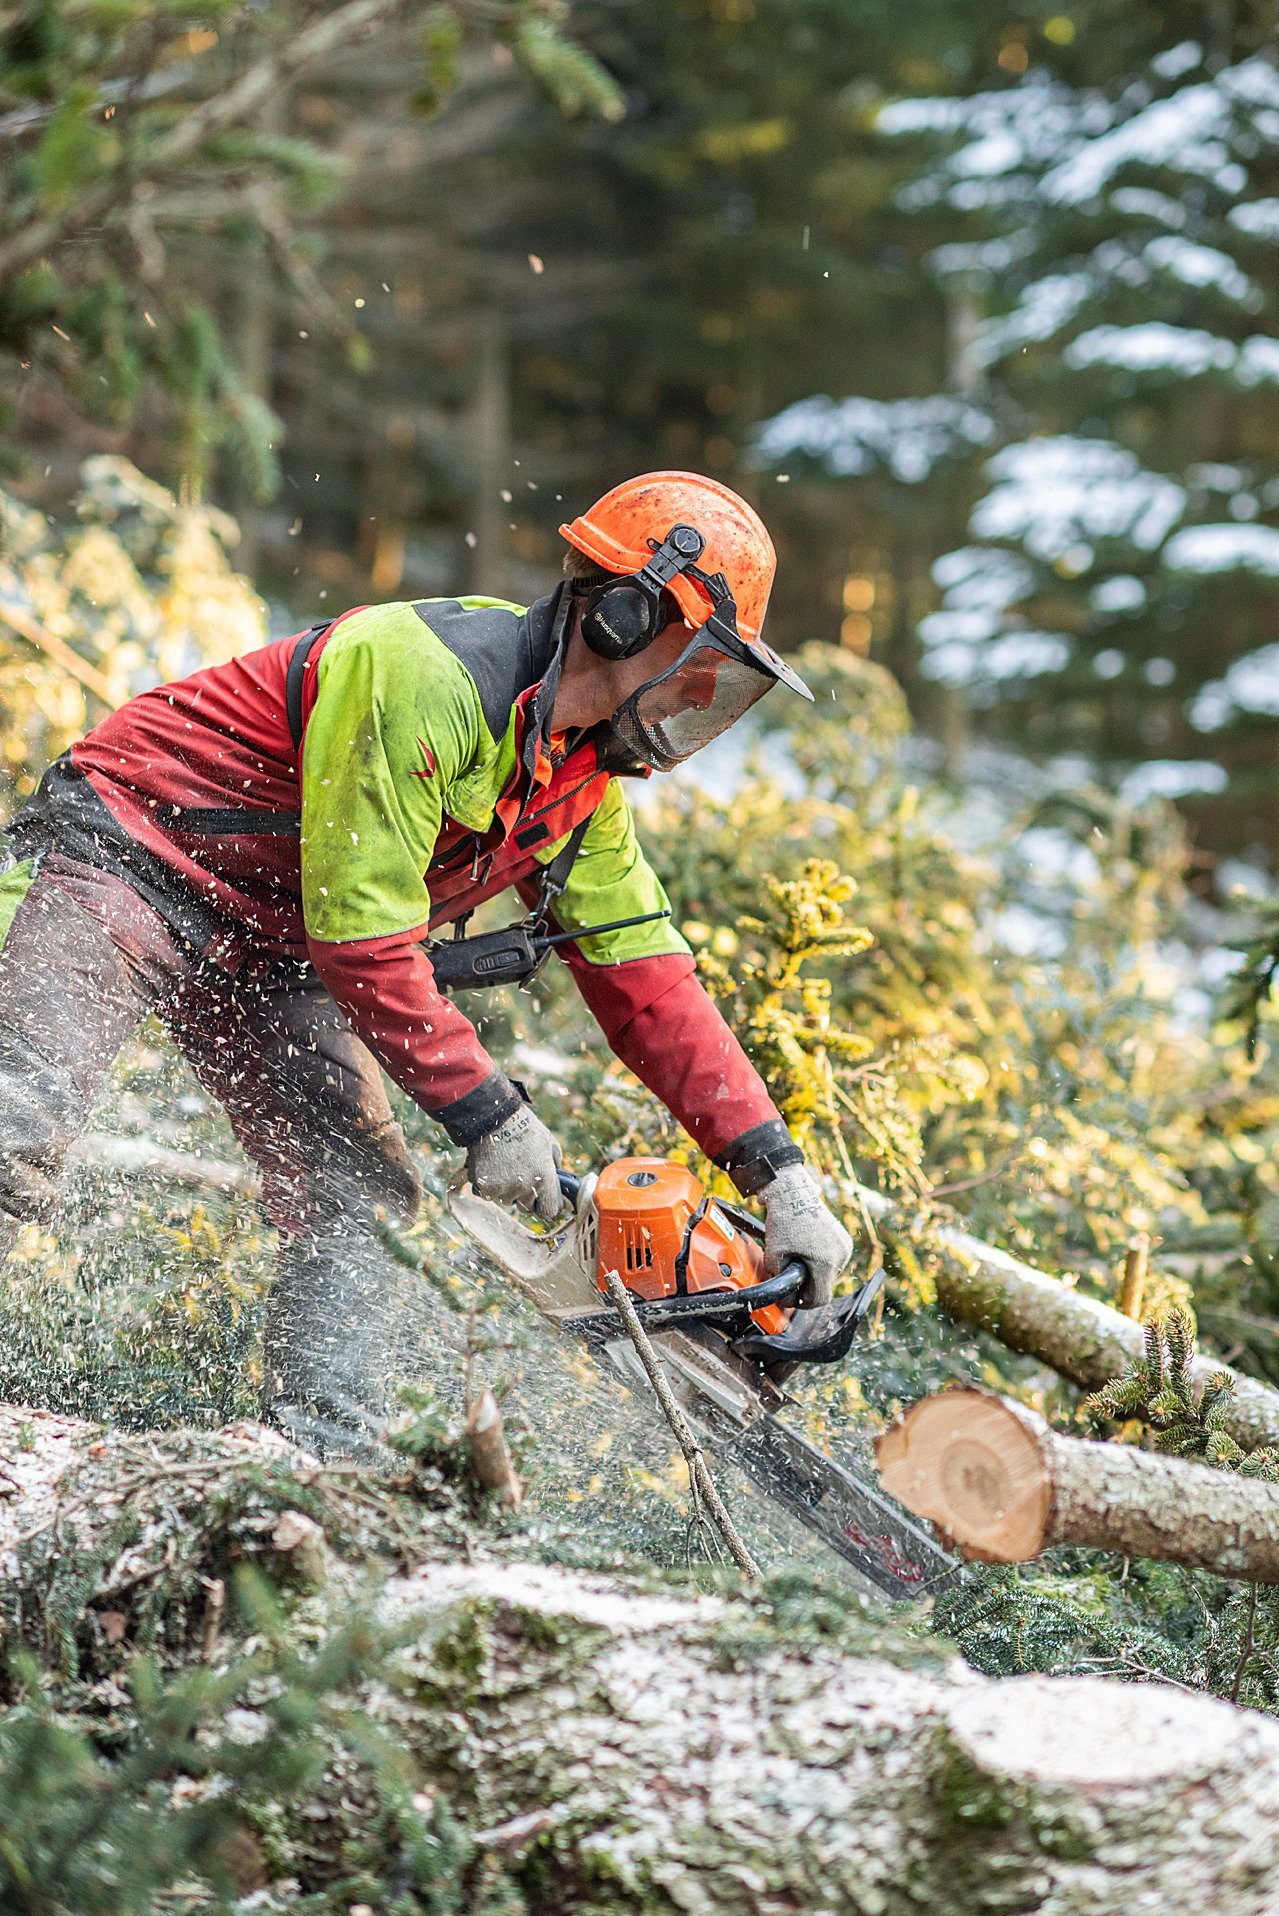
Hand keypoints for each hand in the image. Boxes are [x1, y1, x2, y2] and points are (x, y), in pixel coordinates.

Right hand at [466, 1105, 565, 1223]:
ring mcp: (503, 1189)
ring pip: (506, 1200)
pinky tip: (489, 1166)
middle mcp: (525, 1187)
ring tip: (503, 1165)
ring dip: (505, 1189)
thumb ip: (555, 1163)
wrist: (492, 1117)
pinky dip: (487, 1184)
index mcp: (545, 1177)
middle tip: (519, 1176)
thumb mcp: (548, 1142)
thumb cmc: (523, 1126)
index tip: (543, 1200)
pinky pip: (487, 1194)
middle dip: (525, 1197)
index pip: (549, 1211)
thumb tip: (557, 1178)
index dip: (546, 1206)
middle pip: (526, 1208)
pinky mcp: (484, 1187)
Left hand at [762, 1164, 852, 1306]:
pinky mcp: (844, 1239)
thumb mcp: (774, 1256)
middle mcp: (840, 1256)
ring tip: (798, 1259)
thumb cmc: (783, 1223)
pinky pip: (834, 1260)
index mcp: (825, 1263)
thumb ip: (779, 1280)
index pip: (821, 1299)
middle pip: (825, 1286)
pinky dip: (821, 1261)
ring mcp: (845, 1247)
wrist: (793, 1194)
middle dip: (808, 1285)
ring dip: (815, 1273)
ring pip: (830, 1274)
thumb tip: (785, 1295)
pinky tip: (808, 1251)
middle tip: (791, 1276)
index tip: (793, 1298)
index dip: (804, 1303)